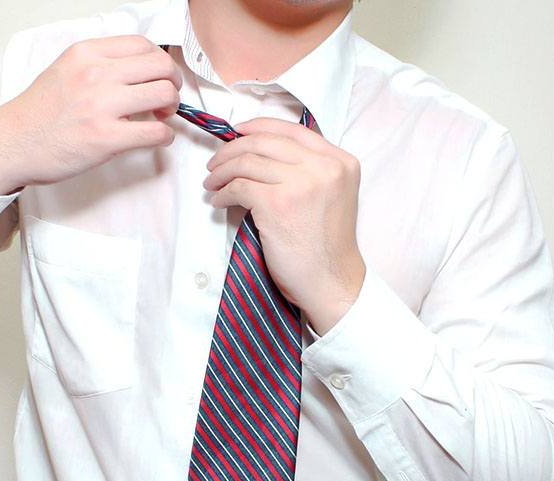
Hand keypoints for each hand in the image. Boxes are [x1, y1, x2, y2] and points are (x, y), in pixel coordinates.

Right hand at [0, 35, 181, 194]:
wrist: (13, 144)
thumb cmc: (39, 113)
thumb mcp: (66, 70)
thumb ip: (100, 65)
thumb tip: (140, 70)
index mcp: (86, 54)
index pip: (143, 45)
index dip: (160, 62)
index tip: (158, 77)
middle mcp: (95, 74)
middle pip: (161, 66)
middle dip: (173, 83)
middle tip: (166, 98)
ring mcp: (101, 106)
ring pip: (164, 94)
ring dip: (172, 108)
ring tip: (160, 117)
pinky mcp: (106, 138)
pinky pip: (156, 132)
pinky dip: (165, 135)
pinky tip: (156, 137)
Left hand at [204, 117, 365, 335]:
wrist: (331, 281)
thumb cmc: (326, 246)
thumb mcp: (332, 195)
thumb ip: (310, 169)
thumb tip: (260, 152)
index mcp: (341, 161)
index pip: (292, 129)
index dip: (258, 127)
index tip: (236, 133)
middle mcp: (324, 167)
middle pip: (265, 142)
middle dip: (232, 149)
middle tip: (215, 163)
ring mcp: (301, 183)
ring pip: (247, 161)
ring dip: (222, 171)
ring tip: (212, 184)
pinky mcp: (277, 204)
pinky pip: (239, 186)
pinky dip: (223, 192)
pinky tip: (219, 201)